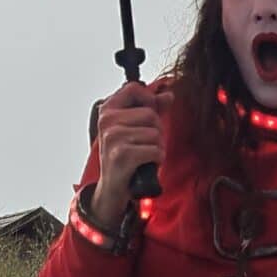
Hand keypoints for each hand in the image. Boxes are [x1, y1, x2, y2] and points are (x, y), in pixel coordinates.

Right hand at [93, 81, 171, 226]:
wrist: (112, 189)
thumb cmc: (123, 156)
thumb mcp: (133, 129)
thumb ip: (151, 109)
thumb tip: (168, 95)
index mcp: (107, 110)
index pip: (133, 88)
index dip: (149, 98)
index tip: (151, 110)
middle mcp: (107, 121)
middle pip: (150, 113)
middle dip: (155, 131)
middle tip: (143, 144)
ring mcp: (113, 138)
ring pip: (155, 133)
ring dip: (156, 147)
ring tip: (143, 156)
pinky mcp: (122, 155)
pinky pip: (155, 150)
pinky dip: (157, 159)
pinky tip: (145, 164)